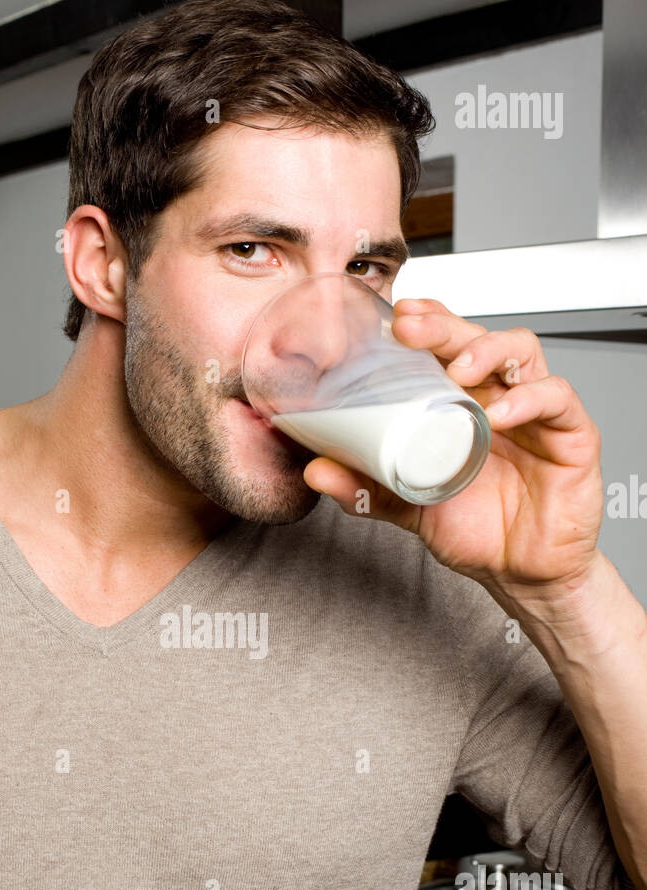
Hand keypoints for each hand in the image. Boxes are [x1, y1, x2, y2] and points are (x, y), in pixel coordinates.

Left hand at [301, 297, 604, 606]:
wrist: (520, 574)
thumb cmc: (476, 530)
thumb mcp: (410, 505)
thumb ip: (366, 488)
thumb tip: (316, 469)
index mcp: (464, 404)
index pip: (449, 344)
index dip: (429, 320)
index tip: (397, 315)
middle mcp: (500, 398)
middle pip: (478, 339)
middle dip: (445, 326)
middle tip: (413, 328)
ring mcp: (537, 414)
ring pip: (523, 354)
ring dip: (488, 351)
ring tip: (458, 370)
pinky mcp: (572, 436)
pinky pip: (558, 400)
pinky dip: (530, 399)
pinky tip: (501, 413)